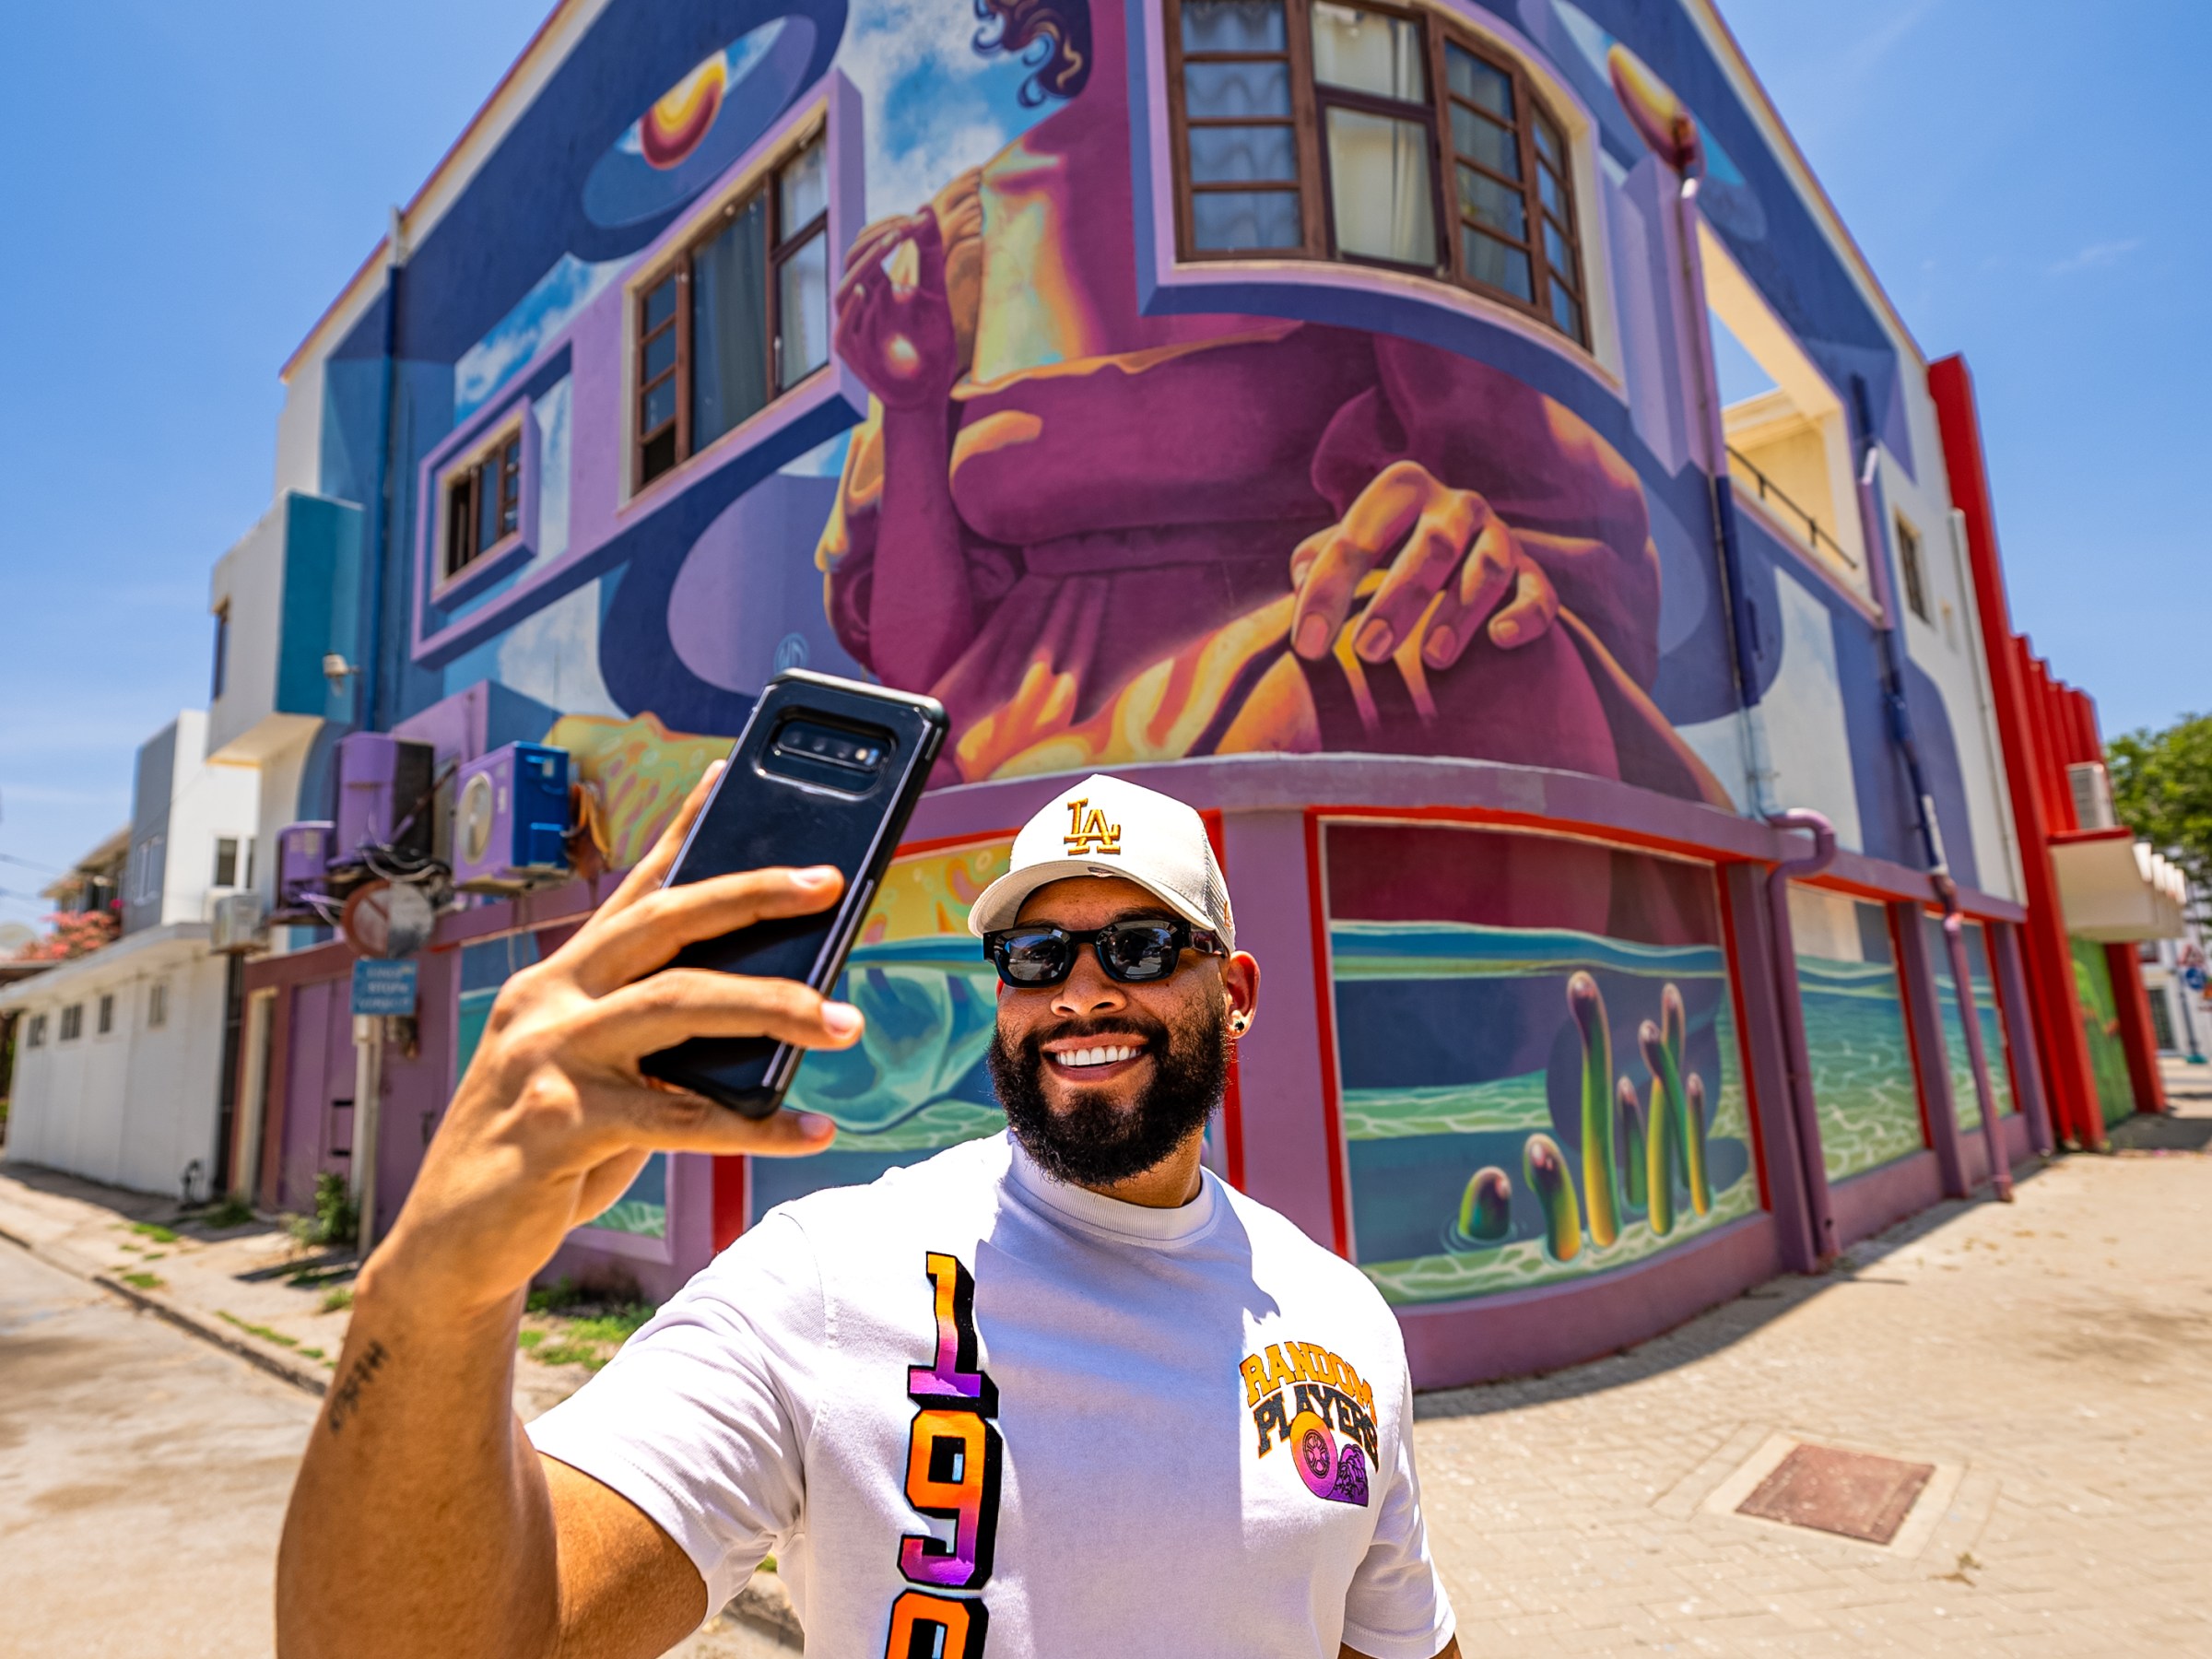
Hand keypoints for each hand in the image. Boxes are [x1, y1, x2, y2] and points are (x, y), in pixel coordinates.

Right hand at [369, 762, 854, 1315]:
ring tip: (845, 1022)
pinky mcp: (557, 1124)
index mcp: (556, 979)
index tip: (729, 776)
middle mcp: (546, 1000)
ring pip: (678, 1005)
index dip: (682, 830)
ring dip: (773, 1006)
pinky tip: (809, 1131)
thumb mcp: (597, 1078)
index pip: (631, 889)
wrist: (452, 1246)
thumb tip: (767, 1021)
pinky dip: (753, 1125)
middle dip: (750, 893)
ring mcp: (546, 1057)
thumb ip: (660, 1044)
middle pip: (662, 924)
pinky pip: (679, 1117)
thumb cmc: (541, 1154)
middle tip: (828, 881)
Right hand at [835, 209, 960, 409]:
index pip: (868, 248)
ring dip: (862, 268)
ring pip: (843, 292)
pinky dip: (849, 311)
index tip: (916, 220)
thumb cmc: (930, 343)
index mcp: (875, 286)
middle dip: (876, 243)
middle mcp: (859, 303)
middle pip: (853, 263)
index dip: (888, 231)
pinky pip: (843, 329)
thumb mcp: (935, 293)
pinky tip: (863, 292)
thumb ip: (929, 254)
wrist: (929, 390)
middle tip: (902, 229)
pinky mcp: (852, 354)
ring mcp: (853, 327)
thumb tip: (925, 208)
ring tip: (885, 246)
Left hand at [1290, 460, 1558, 669]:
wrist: (1455, 549)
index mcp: (1403, 489)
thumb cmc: (1384, 552)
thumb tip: (1299, 582)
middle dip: (1398, 600)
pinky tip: (1501, 638)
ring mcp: (1500, 536)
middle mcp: (1457, 505)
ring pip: (1487, 568)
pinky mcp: (1531, 572)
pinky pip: (1538, 591)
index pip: (1359, 538)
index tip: (1307, 646)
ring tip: (1432, 658)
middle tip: (1368, 652)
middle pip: (1432, 548)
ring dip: (1460, 611)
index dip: (1328, 591)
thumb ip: (1316, 559)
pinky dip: (1525, 614)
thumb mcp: (1349, 544)